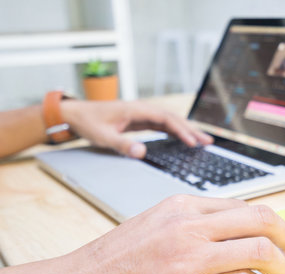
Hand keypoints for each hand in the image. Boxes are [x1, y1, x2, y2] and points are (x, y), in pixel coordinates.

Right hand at [59, 195, 284, 273]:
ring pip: (261, 252)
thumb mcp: (154, 224)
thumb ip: (193, 223)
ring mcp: (191, 260)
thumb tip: (234, 232)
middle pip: (262, 221)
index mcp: (182, 206)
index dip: (270, 223)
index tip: (279, 237)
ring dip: (283, 268)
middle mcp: (190, 227)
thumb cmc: (113, 261)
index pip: (244, 206)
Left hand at [60, 100, 212, 157]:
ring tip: (202, 140)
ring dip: (186, 130)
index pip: (166, 119)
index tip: (192, 142)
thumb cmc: (88, 123)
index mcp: (136, 110)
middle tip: (208, 141)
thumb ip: (123, 144)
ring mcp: (142, 114)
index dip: (181, 131)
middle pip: (173, 118)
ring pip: (170, 121)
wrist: (76, 114)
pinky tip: (183, 138)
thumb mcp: (104, 137)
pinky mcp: (140, 120)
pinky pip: (162, 125)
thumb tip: (142, 152)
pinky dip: (175, 131)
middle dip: (191, 129)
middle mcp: (142, 109)